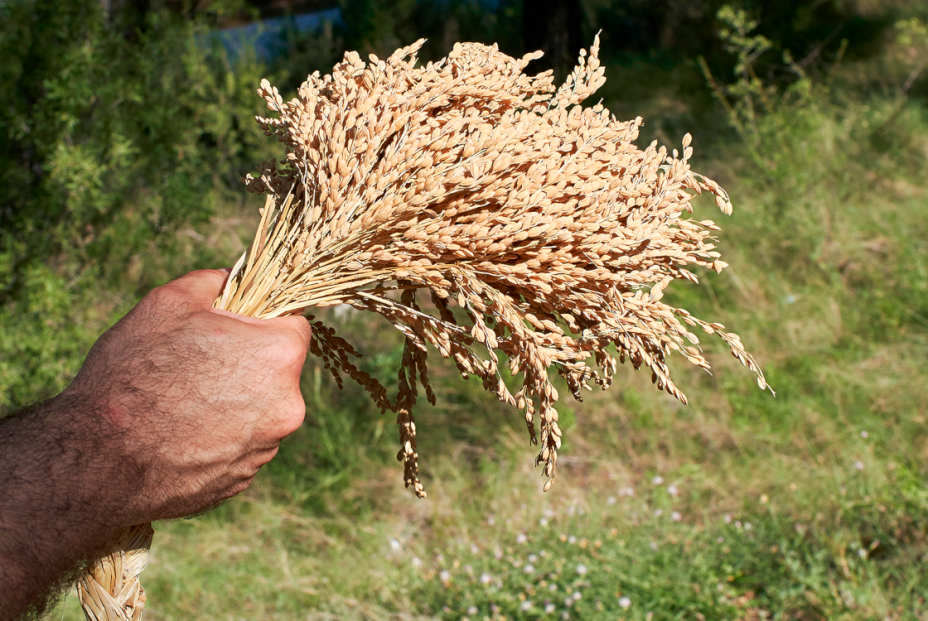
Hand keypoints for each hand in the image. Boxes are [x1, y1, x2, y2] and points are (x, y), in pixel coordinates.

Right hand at [63, 269, 312, 522]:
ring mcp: (267, 448)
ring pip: (258, 410)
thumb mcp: (168, 303)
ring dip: (232, 402)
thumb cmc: (134, 373)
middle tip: (198, 362)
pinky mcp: (243, 478)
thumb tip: (229, 279)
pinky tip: (178, 434)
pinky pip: (238, 445)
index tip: (235, 324)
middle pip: (276, 370)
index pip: (293, 323)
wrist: (98, 461)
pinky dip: (217, 437)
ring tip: (180, 402)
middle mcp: (287, 405)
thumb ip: (211, 283)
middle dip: (245, 362)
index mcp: (279, 354)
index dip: (262, 319)